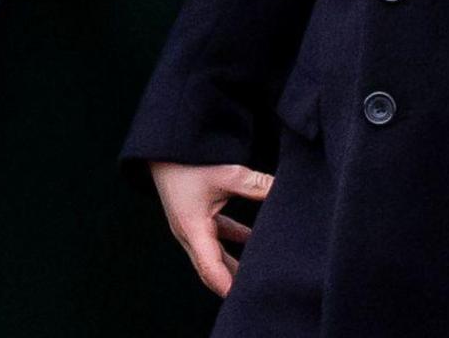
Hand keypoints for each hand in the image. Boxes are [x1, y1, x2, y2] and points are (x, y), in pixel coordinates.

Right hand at [150, 160, 271, 295]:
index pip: (210, 266)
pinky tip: (253, 240)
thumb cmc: (190, 162)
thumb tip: (283, 190)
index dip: (226, 284)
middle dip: (232, 282)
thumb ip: (256, 185)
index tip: (241, 298)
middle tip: (255, 292)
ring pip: (214, 255)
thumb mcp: (226, 173)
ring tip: (258, 272)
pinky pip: (216, 238)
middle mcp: (189, 234)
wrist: (165, 151)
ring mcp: (191, 228)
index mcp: (193, 228)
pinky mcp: (196, 219)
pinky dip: (233, 241)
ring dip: (234, 264)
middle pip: (212, 268)